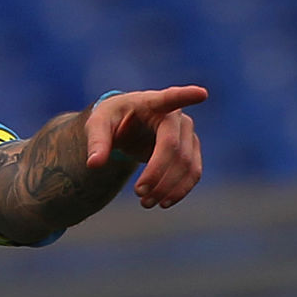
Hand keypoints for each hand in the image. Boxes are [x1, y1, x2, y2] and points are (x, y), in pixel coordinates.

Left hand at [85, 85, 207, 208]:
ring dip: (170, 187)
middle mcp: (176, 116)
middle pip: (174, 149)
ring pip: (187, 164)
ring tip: (147, 203)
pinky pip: (193, 172)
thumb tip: (94, 164)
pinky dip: (180, 190)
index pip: (171, 98)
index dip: (186, 96)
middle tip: (138, 194)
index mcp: (152, 102)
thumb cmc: (113, 119)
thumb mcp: (98, 124)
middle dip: (158, 174)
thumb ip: (96, 141)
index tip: (201, 94)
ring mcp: (187, 133)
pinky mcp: (191, 150)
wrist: (127, 124)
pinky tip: (163, 202)